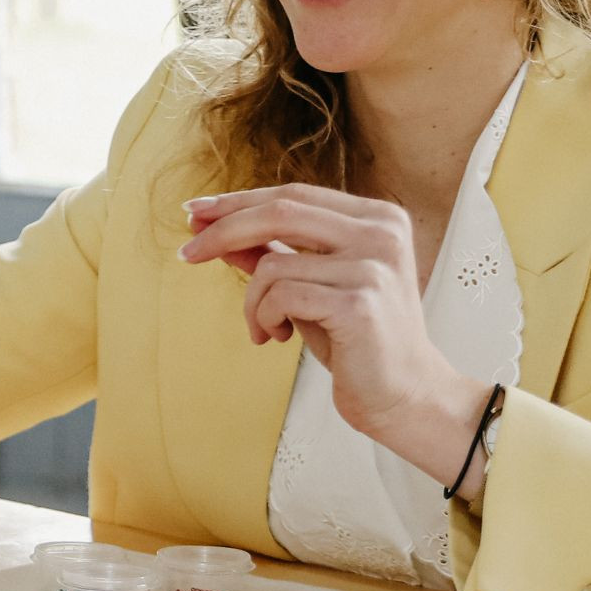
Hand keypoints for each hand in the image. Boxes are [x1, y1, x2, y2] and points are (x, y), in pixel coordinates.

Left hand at [177, 184, 488, 487]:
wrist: (403, 396)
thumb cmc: (354, 341)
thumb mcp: (307, 287)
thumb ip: (269, 252)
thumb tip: (210, 226)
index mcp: (377, 218)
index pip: (293, 195)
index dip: (239, 201)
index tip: (195, 212)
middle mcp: (381, 233)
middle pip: (280, 211)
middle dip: (223, 230)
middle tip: (186, 253)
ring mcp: (373, 266)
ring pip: (272, 263)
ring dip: (252, 301)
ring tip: (264, 328)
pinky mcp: (359, 303)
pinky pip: (280, 296)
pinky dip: (264, 318)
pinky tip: (277, 338)